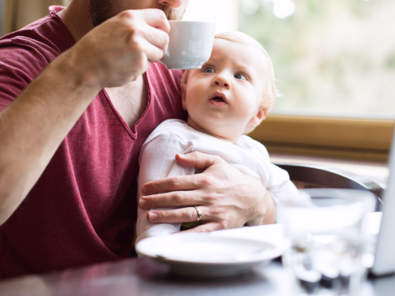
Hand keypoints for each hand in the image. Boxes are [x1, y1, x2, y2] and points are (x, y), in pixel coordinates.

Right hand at [68, 9, 169, 88]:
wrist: (82, 66)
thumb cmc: (97, 46)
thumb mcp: (115, 25)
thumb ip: (135, 24)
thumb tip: (160, 30)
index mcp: (130, 16)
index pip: (161, 17)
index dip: (163, 27)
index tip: (159, 34)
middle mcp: (136, 29)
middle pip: (164, 37)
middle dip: (158, 46)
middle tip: (146, 51)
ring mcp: (139, 46)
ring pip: (159, 53)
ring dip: (150, 58)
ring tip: (130, 58)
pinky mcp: (139, 63)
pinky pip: (148, 66)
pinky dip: (139, 69)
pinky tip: (124, 67)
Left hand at [139, 152, 275, 231]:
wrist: (253, 197)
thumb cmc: (231, 178)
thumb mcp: (217, 161)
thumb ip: (197, 157)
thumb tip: (177, 156)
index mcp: (205, 179)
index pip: (177, 182)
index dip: (159, 185)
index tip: (145, 188)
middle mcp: (208, 195)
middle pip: (178, 198)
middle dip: (157, 200)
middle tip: (141, 202)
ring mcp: (214, 211)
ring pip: (186, 214)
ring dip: (166, 215)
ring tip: (150, 216)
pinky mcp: (219, 226)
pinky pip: (200, 232)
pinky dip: (185, 235)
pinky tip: (171, 237)